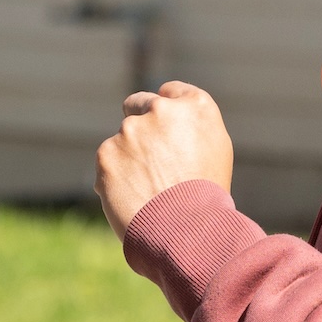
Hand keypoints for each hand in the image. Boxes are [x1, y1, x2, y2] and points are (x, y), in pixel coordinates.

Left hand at [95, 82, 233, 238]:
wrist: (185, 230)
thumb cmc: (207, 195)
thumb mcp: (215, 150)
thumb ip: (191, 125)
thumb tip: (165, 115)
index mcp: (196, 106)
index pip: (171, 92)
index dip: (167, 110)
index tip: (166, 128)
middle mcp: (162, 109)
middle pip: (139, 105)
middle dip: (141, 125)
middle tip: (153, 160)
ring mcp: (131, 129)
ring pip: (122, 139)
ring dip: (129, 156)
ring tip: (150, 190)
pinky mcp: (106, 152)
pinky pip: (108, 161)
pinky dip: (115, 177)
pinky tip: (134, 197)